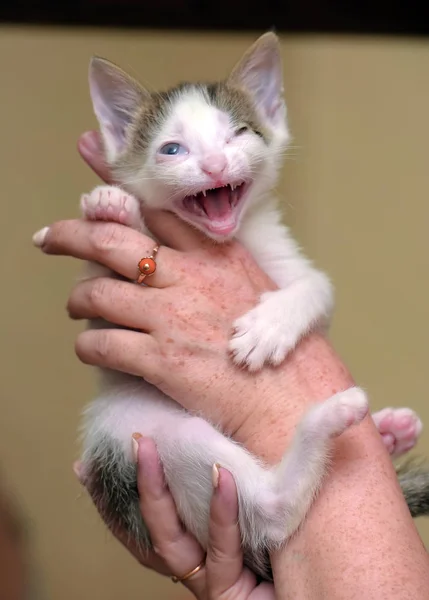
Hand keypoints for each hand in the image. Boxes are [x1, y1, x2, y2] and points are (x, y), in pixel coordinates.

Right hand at [75, 438, 274, 599]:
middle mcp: (193, 568)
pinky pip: (222, 549)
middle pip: (147, 527)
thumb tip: (224, 445)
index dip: (113, 497)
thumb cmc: (285, 561)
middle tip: (128, 440)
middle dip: (133, 484)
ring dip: (156, 492)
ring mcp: (209, 582)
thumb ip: (233, 491)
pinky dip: (220, 511)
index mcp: (194, 552)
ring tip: (148, 448)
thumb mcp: (252, 520)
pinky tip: (221, 476)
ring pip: (170, 539)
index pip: (144, 523)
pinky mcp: (229, 595)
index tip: (86, 467)